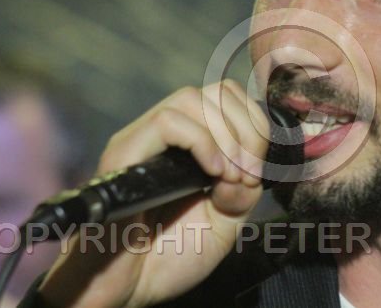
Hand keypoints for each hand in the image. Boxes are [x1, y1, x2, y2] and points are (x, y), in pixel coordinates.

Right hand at [37, 80, 269, 307]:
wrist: (124, 290)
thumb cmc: (168, 258)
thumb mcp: (224, 223)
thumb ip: (243, 190)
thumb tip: (247, 165)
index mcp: (189, 145)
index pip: (227, 98)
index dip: (253, 124)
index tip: (257, 170)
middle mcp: (163, 136)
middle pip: (215, 92)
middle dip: (247, 130)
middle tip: (249, 174)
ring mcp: (141, 141)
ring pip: (189, 99)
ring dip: (226, 135)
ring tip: (231, 176)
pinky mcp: (123, 154)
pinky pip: (166, 123)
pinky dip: (200, 142)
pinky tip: (213, 172)